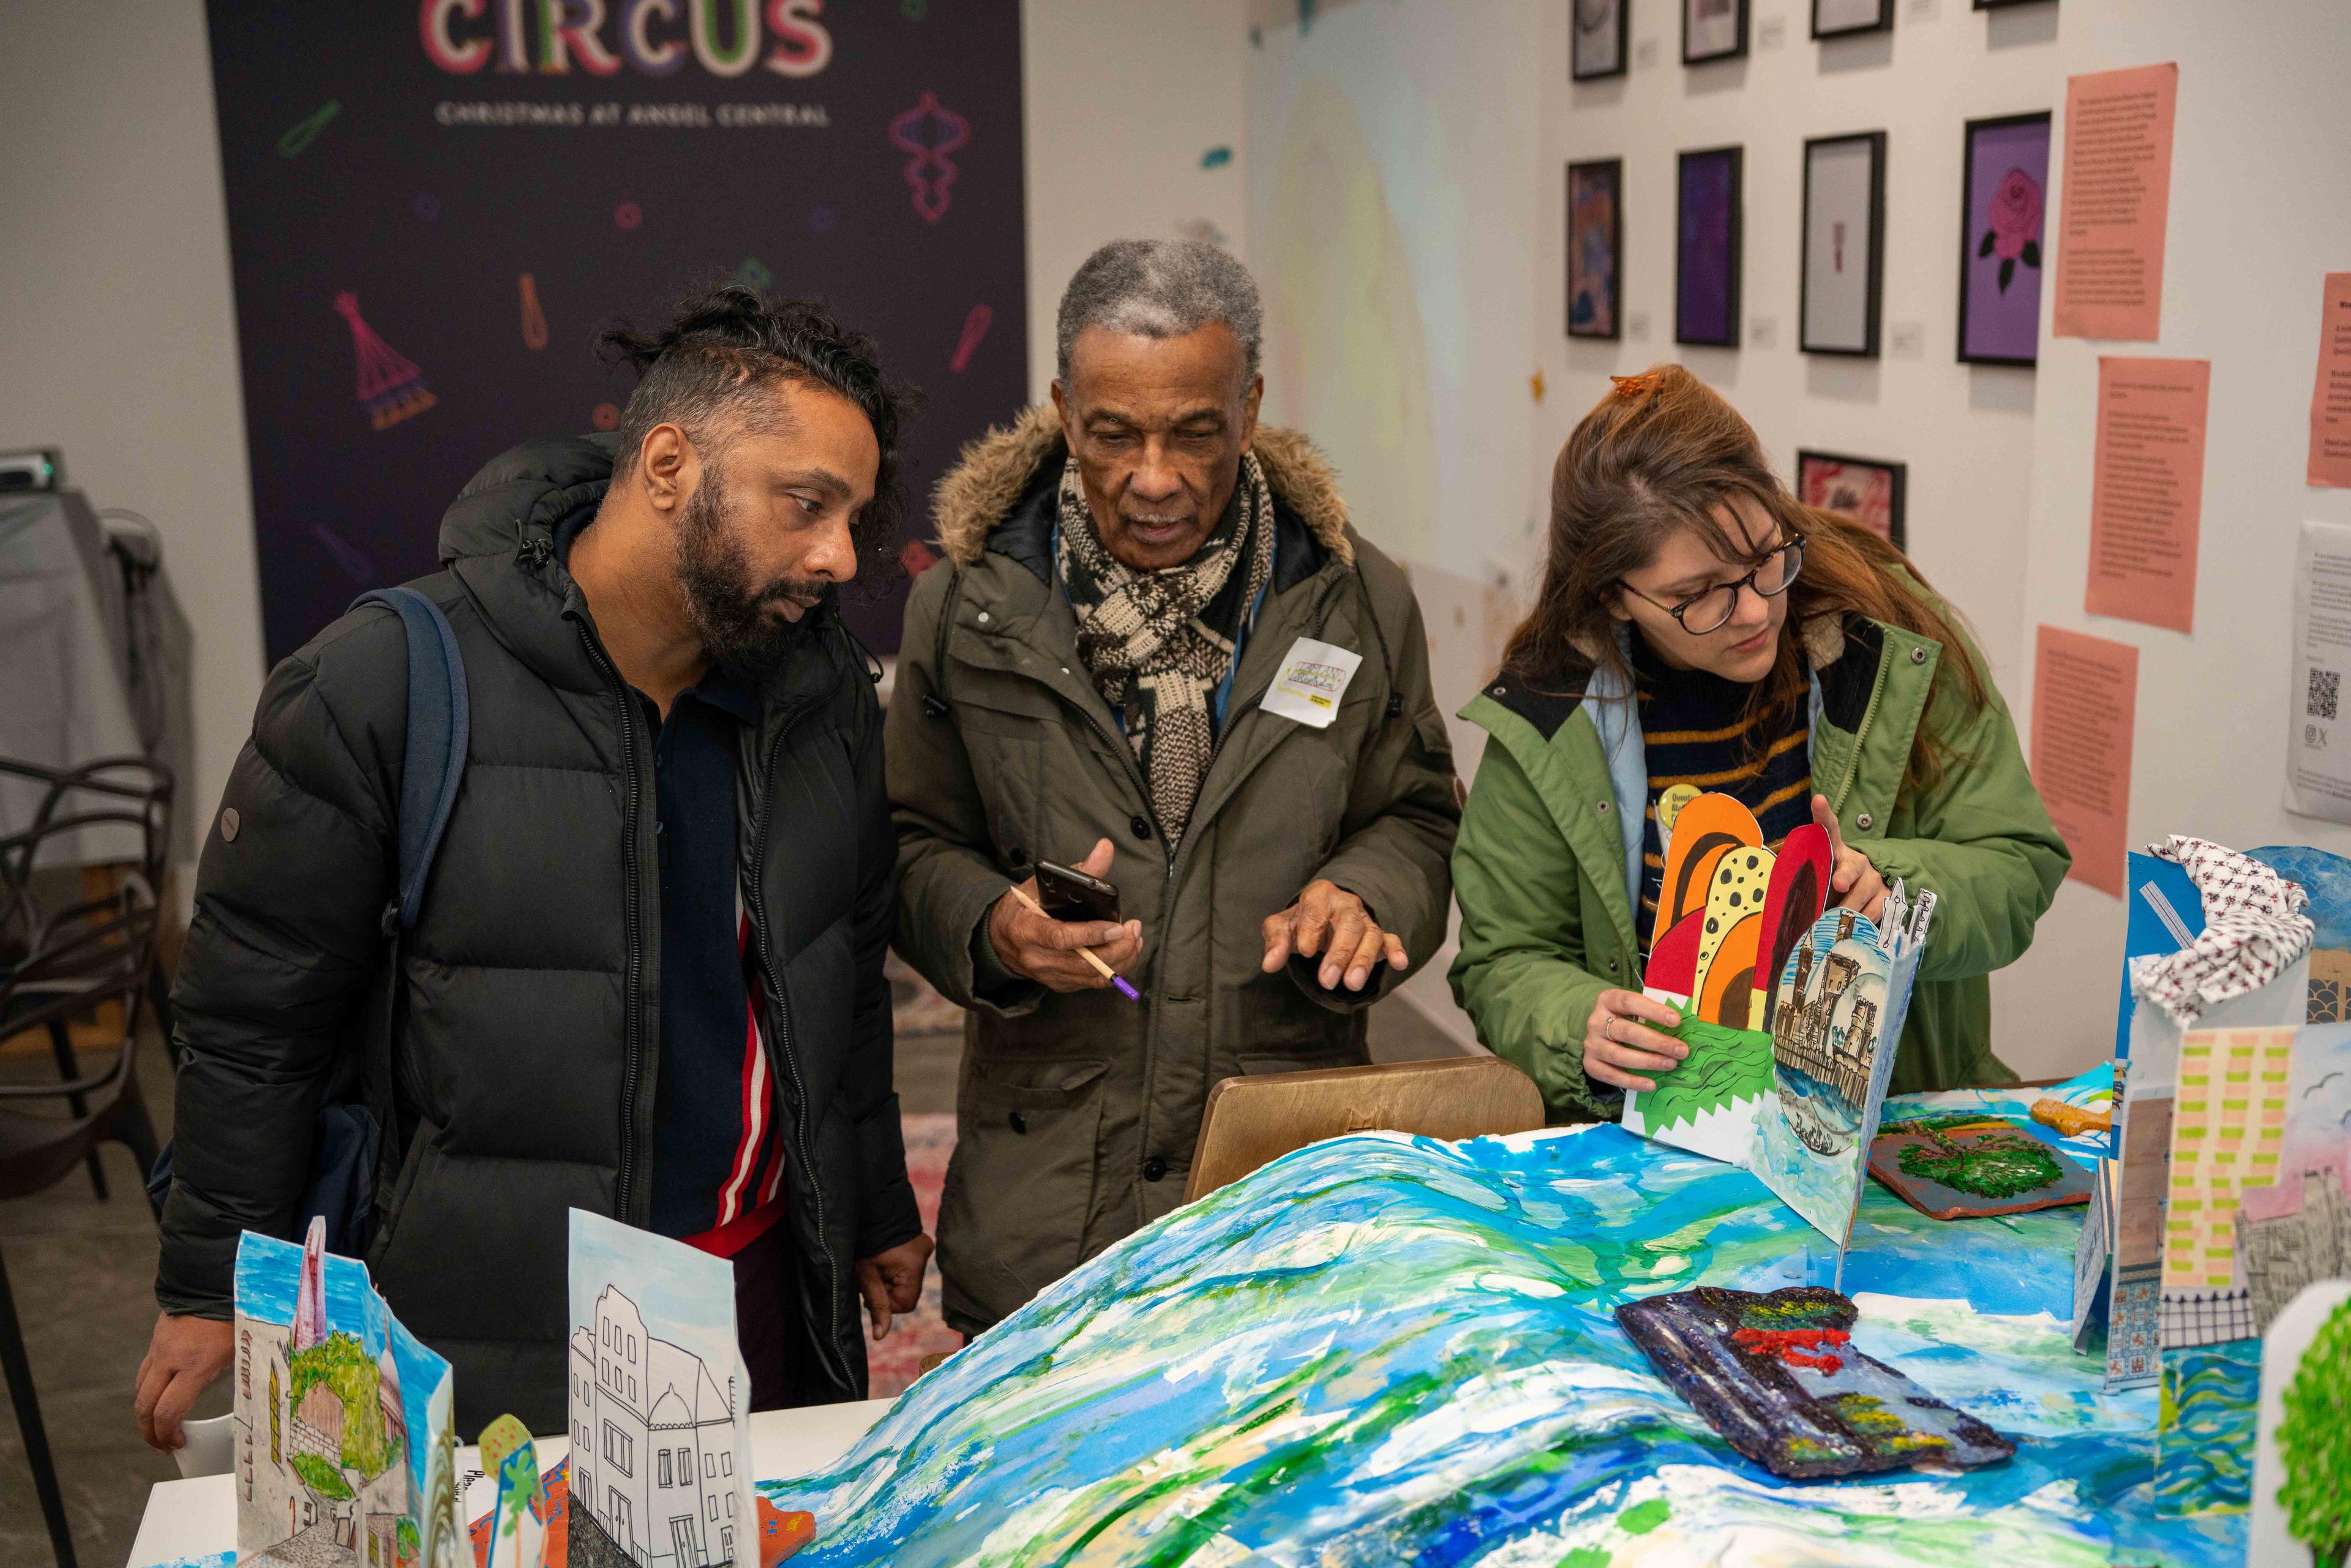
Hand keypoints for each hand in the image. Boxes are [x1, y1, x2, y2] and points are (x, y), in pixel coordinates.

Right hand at [134, 1312, 233, 1451]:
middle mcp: (170, 1360)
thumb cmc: (236, 1316)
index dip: (167, 1434)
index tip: (177, 1443)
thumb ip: (225, 1375)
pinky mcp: (156, 1340)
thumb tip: (229, 1398)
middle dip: (149, 1431)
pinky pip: (146, 1371)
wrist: (214, 1281)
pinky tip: (162, 1396)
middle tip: (161, 1445)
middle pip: (145, 1406)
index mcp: (195, 1366)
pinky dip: (149, 1389)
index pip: (168, 1411)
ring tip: (158, 1427)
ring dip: (145, 1412)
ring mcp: (160, 1349)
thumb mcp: (239, 1350)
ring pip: (141, 1389)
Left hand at [855, 1233, 934, 1340]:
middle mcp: (925, 1256)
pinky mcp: (920, 1244)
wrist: (869, 1207)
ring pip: (907, 1281)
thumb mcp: (865, 1275)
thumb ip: (876, 1305)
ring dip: (891, 1280)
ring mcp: (924, 1248)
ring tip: (876, 1266)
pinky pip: (909, 1268)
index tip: (871, 1289)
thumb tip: (880, 1336)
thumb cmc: (863, 1243)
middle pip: (907, 1292)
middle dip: (887, 1290)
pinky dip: (896, 1270)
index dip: (886, 1302)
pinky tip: (885, 1261)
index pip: (905, 1304)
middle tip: (871, 1276)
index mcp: (914, 1265)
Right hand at [986, 837, 1142, 991]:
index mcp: (1027, 930)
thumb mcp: (1041, 884)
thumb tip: (1106, 847)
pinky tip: (1126, 950)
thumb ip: (1078, 870)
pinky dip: (1116, 968)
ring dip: (1122, 959)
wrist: (999, 938)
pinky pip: (1094, 982)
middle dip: (1116, 948)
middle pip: (1084, 962)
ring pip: (1093, 976)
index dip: (1091, 934)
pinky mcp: (1060, 984)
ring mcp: (1049, 975)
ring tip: (1134, 937)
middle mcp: (1037, 958)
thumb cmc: (1023, 907)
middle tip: (1133, 929)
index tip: (1116, 926)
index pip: (1061, 937)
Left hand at [1261, 880, 1405, 991]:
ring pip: (1370, 935)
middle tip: (1327, 981)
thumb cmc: (1300, 923)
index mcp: (1320, 894)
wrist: (1319, 919)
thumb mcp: (1281, 926)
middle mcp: (1346, 904)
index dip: (1311, 929)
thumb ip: (1275, 941)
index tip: (1305, 952)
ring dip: (1363, 960)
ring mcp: (1364, 919)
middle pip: (1348, 924)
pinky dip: (1395, 950)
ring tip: (1352, 985)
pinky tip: (1399, 963)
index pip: (1317, 908)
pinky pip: (1390, 940)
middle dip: (1339, 953)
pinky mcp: (1378, 935)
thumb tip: (1269, 964)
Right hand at [1582, 988, 1687, 1092]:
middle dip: (1657, 1042)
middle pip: (1627, 1032)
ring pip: (1619, 1055)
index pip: (1630, 1002)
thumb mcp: (1635, 1008)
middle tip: (1681, 1050)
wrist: (1599, 1033)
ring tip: (1671, 1064)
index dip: (1653, 1011)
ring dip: (1648, 1062)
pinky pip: (1611, 1075)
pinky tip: (1651, 1085)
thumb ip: (1653, 1013)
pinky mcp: (1590, 1064)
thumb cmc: (1626, 1018)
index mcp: (1608, 1000)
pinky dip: (1632, 1082)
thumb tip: (1684, 1026)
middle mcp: (1595, 1021)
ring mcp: (1591, 1044)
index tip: (1676, 1021)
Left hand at [1810, 794, 1888, 922]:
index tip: (1818, 800)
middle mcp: (1857, 860)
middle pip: (1851, 867)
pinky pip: (1874, 911)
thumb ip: (1809, 883)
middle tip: (1838, 883)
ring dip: (1847, 908)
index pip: (1829, 828)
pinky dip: (1860, 921)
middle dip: (1844, 875)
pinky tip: (1851, 927)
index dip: (1823, 814)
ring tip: (1834, 919)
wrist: (1867, 896)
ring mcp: (1874, 878)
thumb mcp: (1820, 881)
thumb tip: (1789, 905)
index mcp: (1836, 850)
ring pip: (1862, 893)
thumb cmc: (1832, 887)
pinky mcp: (1887, 896)